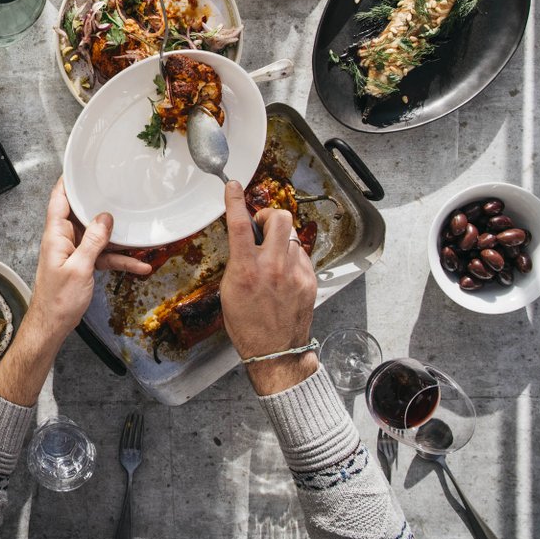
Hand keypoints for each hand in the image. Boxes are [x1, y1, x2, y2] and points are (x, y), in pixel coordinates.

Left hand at [28, 178, 124, 339]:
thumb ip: (93, 242)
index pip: (59, 199)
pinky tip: (139, 266)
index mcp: (56, 234)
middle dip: (101, 205)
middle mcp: (64, 239)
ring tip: (141, 233)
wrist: (52, 326)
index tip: (81, 167)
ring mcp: (74, 252)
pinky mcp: (82, 265)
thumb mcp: (79, 269)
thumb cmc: (58, 300)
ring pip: (98, 236)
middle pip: (83, 214)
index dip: (68, 181)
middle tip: (119, 191)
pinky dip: (119, 260)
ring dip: (118, 238)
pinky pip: (103, 256)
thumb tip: (105, 218)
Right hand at [220, 181, 318, 395]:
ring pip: (292, 235)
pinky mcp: (309, 280)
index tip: (233, 187)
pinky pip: (301, 255)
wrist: (275, 351)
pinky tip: (283, 272)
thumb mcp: (229, 291)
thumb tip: (244, 240)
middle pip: (279, 217)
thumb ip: (238, 262)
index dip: (234, 200)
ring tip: (273, 256)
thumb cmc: (247, 325)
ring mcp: (295, 272)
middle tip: (263, 226)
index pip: (240, 224)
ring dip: (281, 239)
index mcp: (246, 270)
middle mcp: (273, 267)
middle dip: (270, 215)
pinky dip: (291, 257)